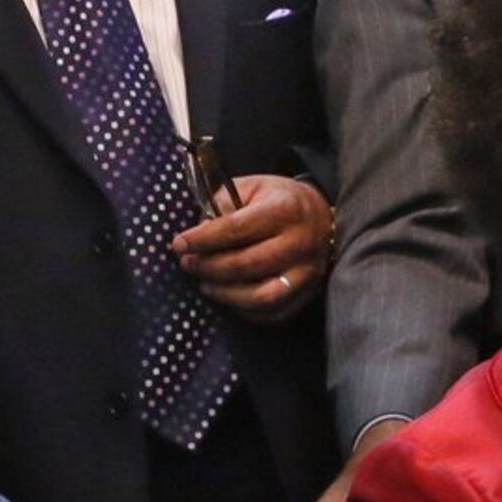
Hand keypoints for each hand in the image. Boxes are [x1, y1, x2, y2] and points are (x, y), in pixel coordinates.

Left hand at [174, 174, 327, 323]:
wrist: (322, 218)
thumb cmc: (279, 201)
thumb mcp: (252, 187)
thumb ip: (222, 205)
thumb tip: (199, 233)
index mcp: (285, 210)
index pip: (235, 229)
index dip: (202, 240)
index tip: (179, 244)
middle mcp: (300, 243)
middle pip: (245, 265)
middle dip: (208, 267)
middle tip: (188, 264)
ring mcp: (307, 273)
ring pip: (260, 296)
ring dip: (224, 294)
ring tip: (205, 284)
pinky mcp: (309, 295)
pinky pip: (273, 314)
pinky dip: (245, 311)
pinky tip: (229, 297)